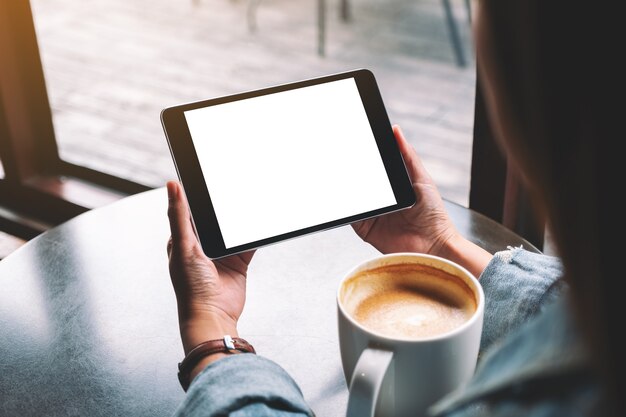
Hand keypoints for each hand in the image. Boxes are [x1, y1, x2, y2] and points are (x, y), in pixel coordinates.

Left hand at [166, 181, 254, 354]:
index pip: (190, 209)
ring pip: (233, 229)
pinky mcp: (238, 261)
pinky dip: (253, 236)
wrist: (213, 315)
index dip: (198, 194)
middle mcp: (202, 245)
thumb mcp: (183, 245)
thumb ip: (179, 215)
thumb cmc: (191, 287)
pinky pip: (248, 243)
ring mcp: (221, 253)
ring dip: (240, 221)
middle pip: (215, 217)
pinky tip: (258, 226)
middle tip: (234, 187)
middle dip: (224, 206)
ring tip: (248, 204)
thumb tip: (172, 185)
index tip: (209, 177)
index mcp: (183, 238)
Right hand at [352, 125, 491, 276]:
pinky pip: (351, 216)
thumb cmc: (434, 215)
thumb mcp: (422, 178)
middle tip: (341, 158)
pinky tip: (344, 199)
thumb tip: (395, 130)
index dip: (364, 158)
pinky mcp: (365, 229)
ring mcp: (372, 215)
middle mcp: (382, 201)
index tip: (354, 144)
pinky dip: (345, 209)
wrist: (434, 246)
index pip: (374, 169)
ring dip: (346, 190)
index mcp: (394, 187)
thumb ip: (407, 155)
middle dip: (351, 172)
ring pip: (353, 199)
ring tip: (338, 177)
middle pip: (361, 183)